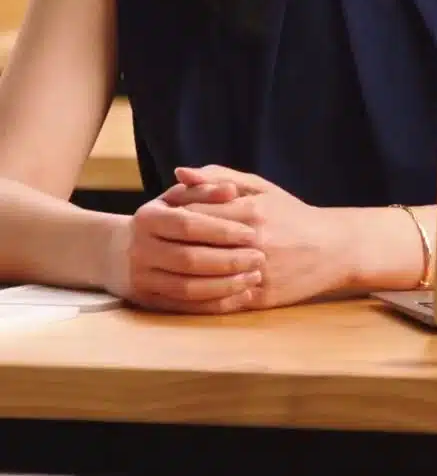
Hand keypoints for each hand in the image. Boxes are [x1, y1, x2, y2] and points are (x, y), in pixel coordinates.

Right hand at [104, 181, 264, 313]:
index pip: (188, 225)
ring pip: (187, 288)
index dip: (221, 231)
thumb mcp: (178, 198)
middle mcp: (139, 250)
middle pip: (188, 259)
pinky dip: (215, 304)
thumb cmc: (163, 218)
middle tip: (260, 258)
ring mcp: (141, 278)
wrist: (118, 251)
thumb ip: (205, 190)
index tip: (251, 233)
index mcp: (147, 218)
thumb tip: (230, 189)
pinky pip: (185, 307)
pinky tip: (241, 296)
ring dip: (225, 285)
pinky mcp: (148, 301)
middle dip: (229, 260)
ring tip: (254, 277)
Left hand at [159, 166, 353, 309]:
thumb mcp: (263, 190)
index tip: (160, 220)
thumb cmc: (294, 216)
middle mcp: (254, 242)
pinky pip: (221, 300)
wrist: (336, 248)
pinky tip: (184, 292)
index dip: (171, 218)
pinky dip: (198, 299)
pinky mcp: (263, 296)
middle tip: (155, 246)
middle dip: (169, 247)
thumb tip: (179, 172)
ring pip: (204, 277)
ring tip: (166, 269)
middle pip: (194, 246)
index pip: (194, 214)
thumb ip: (221, 178)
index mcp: (252, 212)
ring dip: (180, 275)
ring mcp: (259, 271)